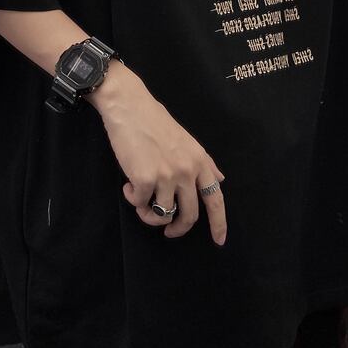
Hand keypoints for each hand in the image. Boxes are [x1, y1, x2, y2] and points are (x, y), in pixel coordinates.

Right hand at [86, 60, 227, 245]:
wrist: (130, 107)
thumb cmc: (155, 122)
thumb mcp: (187, 141)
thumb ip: (204, 163)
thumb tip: (220, 180)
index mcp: (199, 161)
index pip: (215, 199)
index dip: (219, 223)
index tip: (219, 240)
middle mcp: (187, 170)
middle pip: (189, 215)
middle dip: (178, 228)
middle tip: (168, 231)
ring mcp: (167, 176)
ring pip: (162, 214)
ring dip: (149, 214)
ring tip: (140, 200)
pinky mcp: (144, 179)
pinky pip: (140, 204)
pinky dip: (132, 199)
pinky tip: (128, 186)